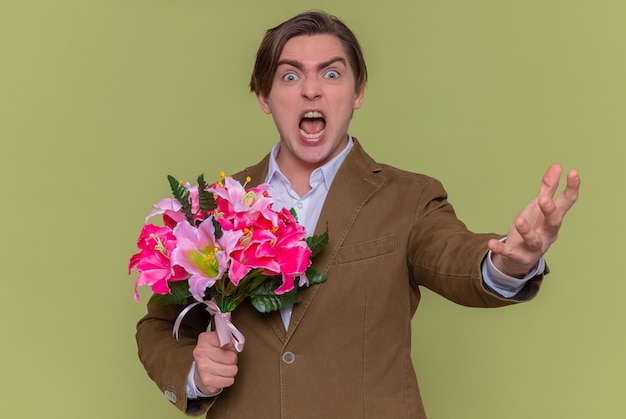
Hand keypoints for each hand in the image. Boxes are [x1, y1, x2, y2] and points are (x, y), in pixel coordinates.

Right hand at [192, 331, 238, 395]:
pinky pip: (230, 381)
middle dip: (232, 359)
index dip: (231, 346)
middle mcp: (201, 352)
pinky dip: (228, 379)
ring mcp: (203, 368)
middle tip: (225, 359)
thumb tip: (228, 315)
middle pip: (232, 358)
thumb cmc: (213, 354)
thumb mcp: (218, 340)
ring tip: (223, 367)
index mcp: (204, 339)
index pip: (229, 341)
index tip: (225, 347)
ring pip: (233, 370)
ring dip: (231, 370)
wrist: (199, 374)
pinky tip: (221, 376)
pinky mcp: (207, 381)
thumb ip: (225, 329)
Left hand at [489, 163, 579, 277]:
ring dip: (526, 231)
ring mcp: (534, 247)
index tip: (573, 172)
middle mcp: (548, 234)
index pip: (567, 203)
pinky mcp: (519, 256)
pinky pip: (510, 253)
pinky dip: (501, 248)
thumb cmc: (533, 227)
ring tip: (518, 220)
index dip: (572, 188)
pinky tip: (491, 243)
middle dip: (550, 211)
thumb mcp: (538, 207)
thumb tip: (557, 166)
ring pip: (534, 240)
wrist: (519, 257)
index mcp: (553, 219)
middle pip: (554, 222)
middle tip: (544, 199)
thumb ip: (548, 188)